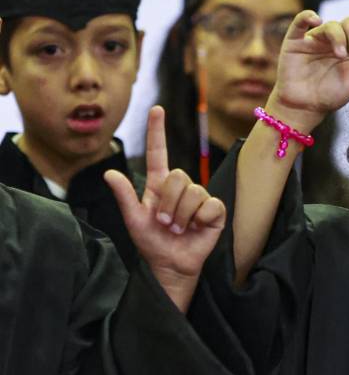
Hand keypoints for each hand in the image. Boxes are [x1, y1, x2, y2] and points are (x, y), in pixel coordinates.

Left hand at [104, 106, 225, 310]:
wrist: (171, 265)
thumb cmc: (151, 243)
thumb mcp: (133, 220)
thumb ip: (124, 196)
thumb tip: (108, 173)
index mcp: (159, 185)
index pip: (159, 152)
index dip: (157, 131)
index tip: (157, 109)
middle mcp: (181, 187)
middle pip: (178, 176)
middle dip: (168, 202)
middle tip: (164, 222)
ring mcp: (200, 197)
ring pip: (192, 192)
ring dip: (181, 215)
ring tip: (177, 228)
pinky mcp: (215, 210)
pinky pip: (208, 205)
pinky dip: (198, 219)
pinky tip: (196, 228)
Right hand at [267, 0, 348, 131]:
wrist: (304, 107)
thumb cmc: (329, 95)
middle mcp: (333, 39)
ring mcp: (314, 38)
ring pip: (331, 25)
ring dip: (339, 38)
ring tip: (340, 54)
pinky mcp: (295, 41)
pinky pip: (301, 21)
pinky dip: (308, 17)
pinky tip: (316, 20)